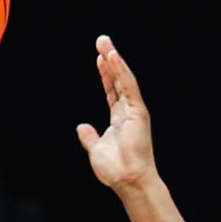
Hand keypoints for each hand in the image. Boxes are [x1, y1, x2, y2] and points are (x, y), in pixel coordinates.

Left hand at [76, 36, 156, 191]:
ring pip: (124, 79)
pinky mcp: (138, 112)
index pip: (112, 90)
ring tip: (105, 42)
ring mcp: (134, 111)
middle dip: (109, 60)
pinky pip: (129, 86)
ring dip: (114, 59)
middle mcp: (128, 112)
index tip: (99, 58)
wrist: (128, 181)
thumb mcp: (96, 149)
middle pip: (118, 80)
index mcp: (119, 119)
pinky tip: (112, 56)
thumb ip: (89, 137)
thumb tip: (81, 127)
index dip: (105, 74)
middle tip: (101, 40)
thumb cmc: (115, 169)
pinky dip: (121, 71)